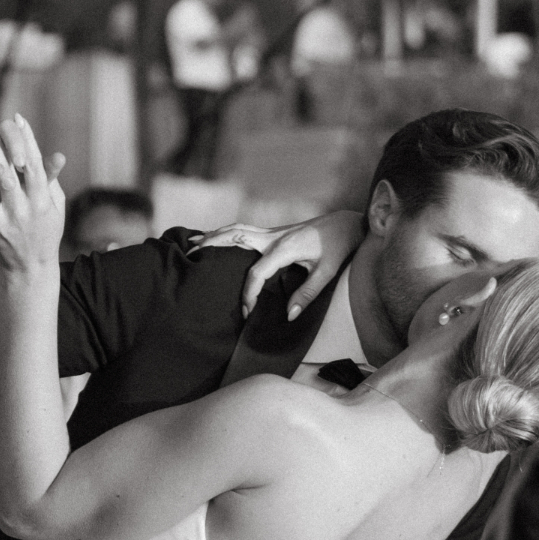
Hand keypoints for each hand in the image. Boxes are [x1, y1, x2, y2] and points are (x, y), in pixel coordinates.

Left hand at [0, 116, 66, 274]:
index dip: (24, 140)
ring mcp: (3, 225)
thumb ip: (50, 178)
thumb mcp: (56, 203)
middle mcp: (22, 211)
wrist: (33, 267)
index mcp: (41, 200)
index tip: (14, 118)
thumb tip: (56, 152)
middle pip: (5, 176)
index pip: (32, 164)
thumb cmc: (47, 228)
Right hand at [191, 208, 363, 318]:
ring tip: (193, 241)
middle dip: (212, 245)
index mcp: (285, 247)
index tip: (247, 313)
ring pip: (237, 229)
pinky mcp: (275, 233)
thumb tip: (288, 315)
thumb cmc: (339, 247)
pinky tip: (216, 237)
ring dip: (215, 234)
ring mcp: (273, 232)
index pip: (257, 272)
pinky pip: (245, 231)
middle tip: (190, 253)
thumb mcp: (327, 273)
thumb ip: (307, 294)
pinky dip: (227, 233)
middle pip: (235, 236)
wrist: (348, 223)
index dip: (249, 294)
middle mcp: (275, 236)